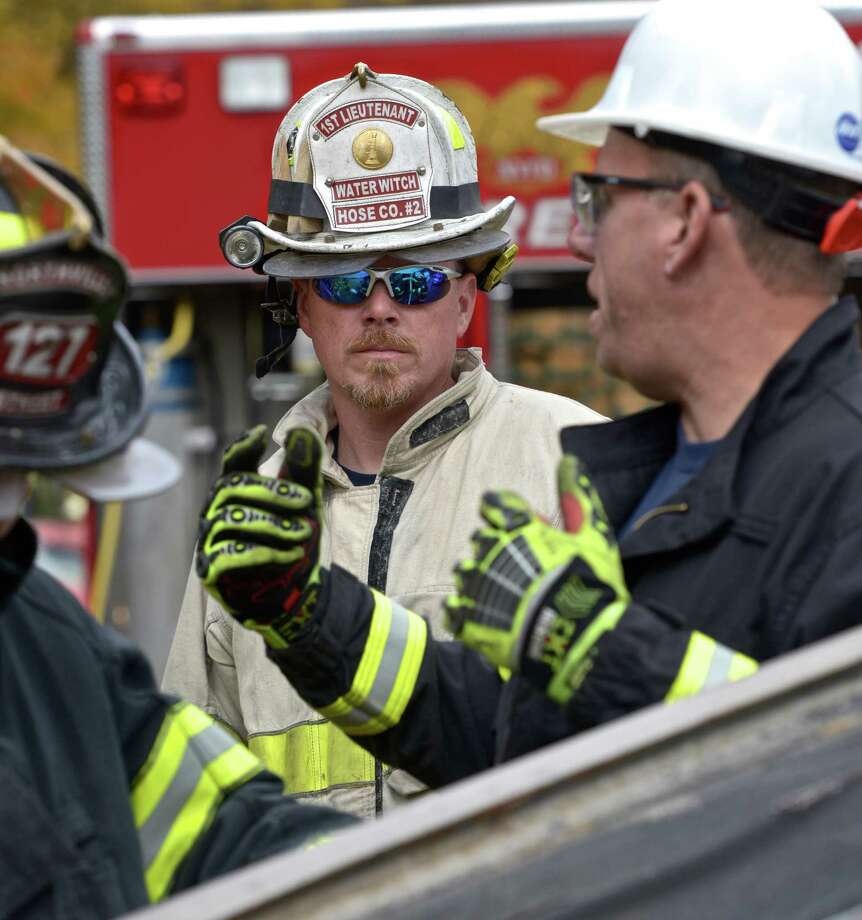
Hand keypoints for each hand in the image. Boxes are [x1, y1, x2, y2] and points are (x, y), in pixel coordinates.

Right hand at [196, 424, 323, 648]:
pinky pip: (228, 555)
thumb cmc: (294, 541)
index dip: (242, 447)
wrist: (297, 591)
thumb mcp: (305, 503)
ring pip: (231, 520)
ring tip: (304, 532)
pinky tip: (291, 554)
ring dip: (273, 524)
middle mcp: (216, 511)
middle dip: (272, 492)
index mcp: (236, 491)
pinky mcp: (211, 570)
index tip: (261, 434)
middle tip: (305, 500)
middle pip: (232, 488)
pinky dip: (263, 552)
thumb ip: (303, 468)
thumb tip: (301, 429)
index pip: (232, 463)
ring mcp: (209, 540)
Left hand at [445, 455, 629, 703]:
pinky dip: (469, 611)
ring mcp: (475, 585)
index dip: (503, 515)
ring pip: (465, 571)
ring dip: (481, 579)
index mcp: (516, 528)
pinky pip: (455, 608)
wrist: (577, 643)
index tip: (516, 529)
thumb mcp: (592, 537)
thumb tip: (568, 459)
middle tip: (523, 572)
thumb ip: (577, 497)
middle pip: (480, 539)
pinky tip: (491, 619)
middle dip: (496, 550)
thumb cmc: (589, 587)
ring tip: (508, 599)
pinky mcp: (466, 619)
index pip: (493, 504)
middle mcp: (488, 550)